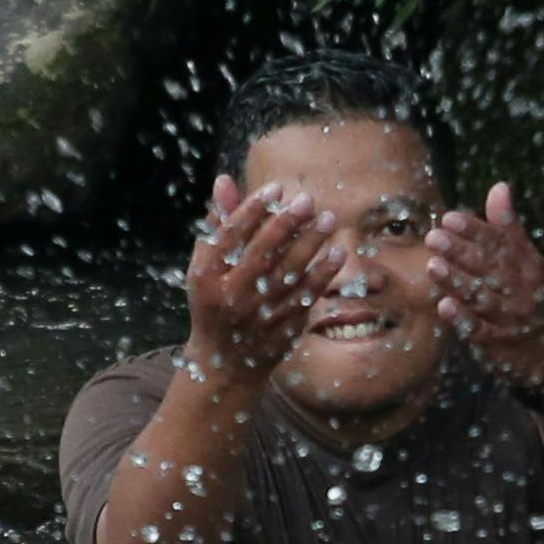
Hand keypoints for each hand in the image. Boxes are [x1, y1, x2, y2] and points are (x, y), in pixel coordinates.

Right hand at [183, 175, 336, 384]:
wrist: (223, 363)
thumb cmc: (214, 301)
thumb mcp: (207, 266)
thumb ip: (219, 224)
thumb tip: (225, 180)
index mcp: (206, 276)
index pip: (230, 236)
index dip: (253, 210)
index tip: (276, 189)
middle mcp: (231, 295)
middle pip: (261, 253)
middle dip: (286, 224)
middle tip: (307, 200)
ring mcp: (258, 314)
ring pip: (289, 274)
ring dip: (311, 245)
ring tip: (327, 219)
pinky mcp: (281, 327)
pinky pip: (307, 296)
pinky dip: (323, 274)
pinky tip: (337, 253)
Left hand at [430, 181, 543, 390]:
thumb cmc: (529, 294)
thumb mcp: (526, 259)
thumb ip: (508, 226)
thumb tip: (499, 187)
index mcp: (526, 265)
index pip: (500, 243)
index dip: (475, 231)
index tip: (450, 218)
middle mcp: (519, 289)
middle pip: (489, 269)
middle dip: (461, 252)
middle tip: (434, 237)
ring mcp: (508, 317)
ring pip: (481, 298)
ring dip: (457, 282)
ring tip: (433, 266)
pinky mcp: (497, 342)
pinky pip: (479, 330)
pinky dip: (462, 319)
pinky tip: (444, 306)